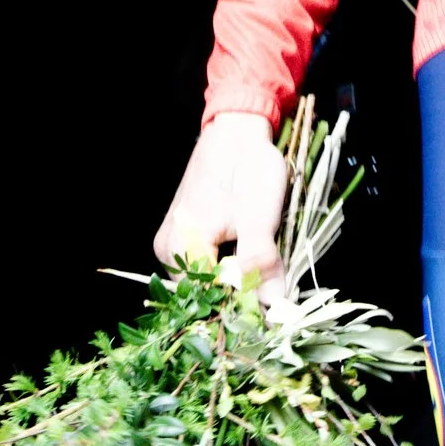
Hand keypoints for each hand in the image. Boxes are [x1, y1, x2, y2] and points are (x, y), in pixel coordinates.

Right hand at [154, 112, 288, 301]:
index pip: (208, 299)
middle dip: (239, 299)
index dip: (241, 310)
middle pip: (205, 293)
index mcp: (181, 246)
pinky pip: (207, 265)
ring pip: (207, 280)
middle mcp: (169, 249)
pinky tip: (251, 265)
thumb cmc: (247, 168)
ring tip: (265, 282)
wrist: (237, 130)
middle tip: (274, 298)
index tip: (273, 315)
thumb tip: (275, 308)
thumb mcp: (259, 217)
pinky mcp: (186, 234)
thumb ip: (262, 264)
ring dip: (236, 285)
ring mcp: (175, 241)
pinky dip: (230, 270)